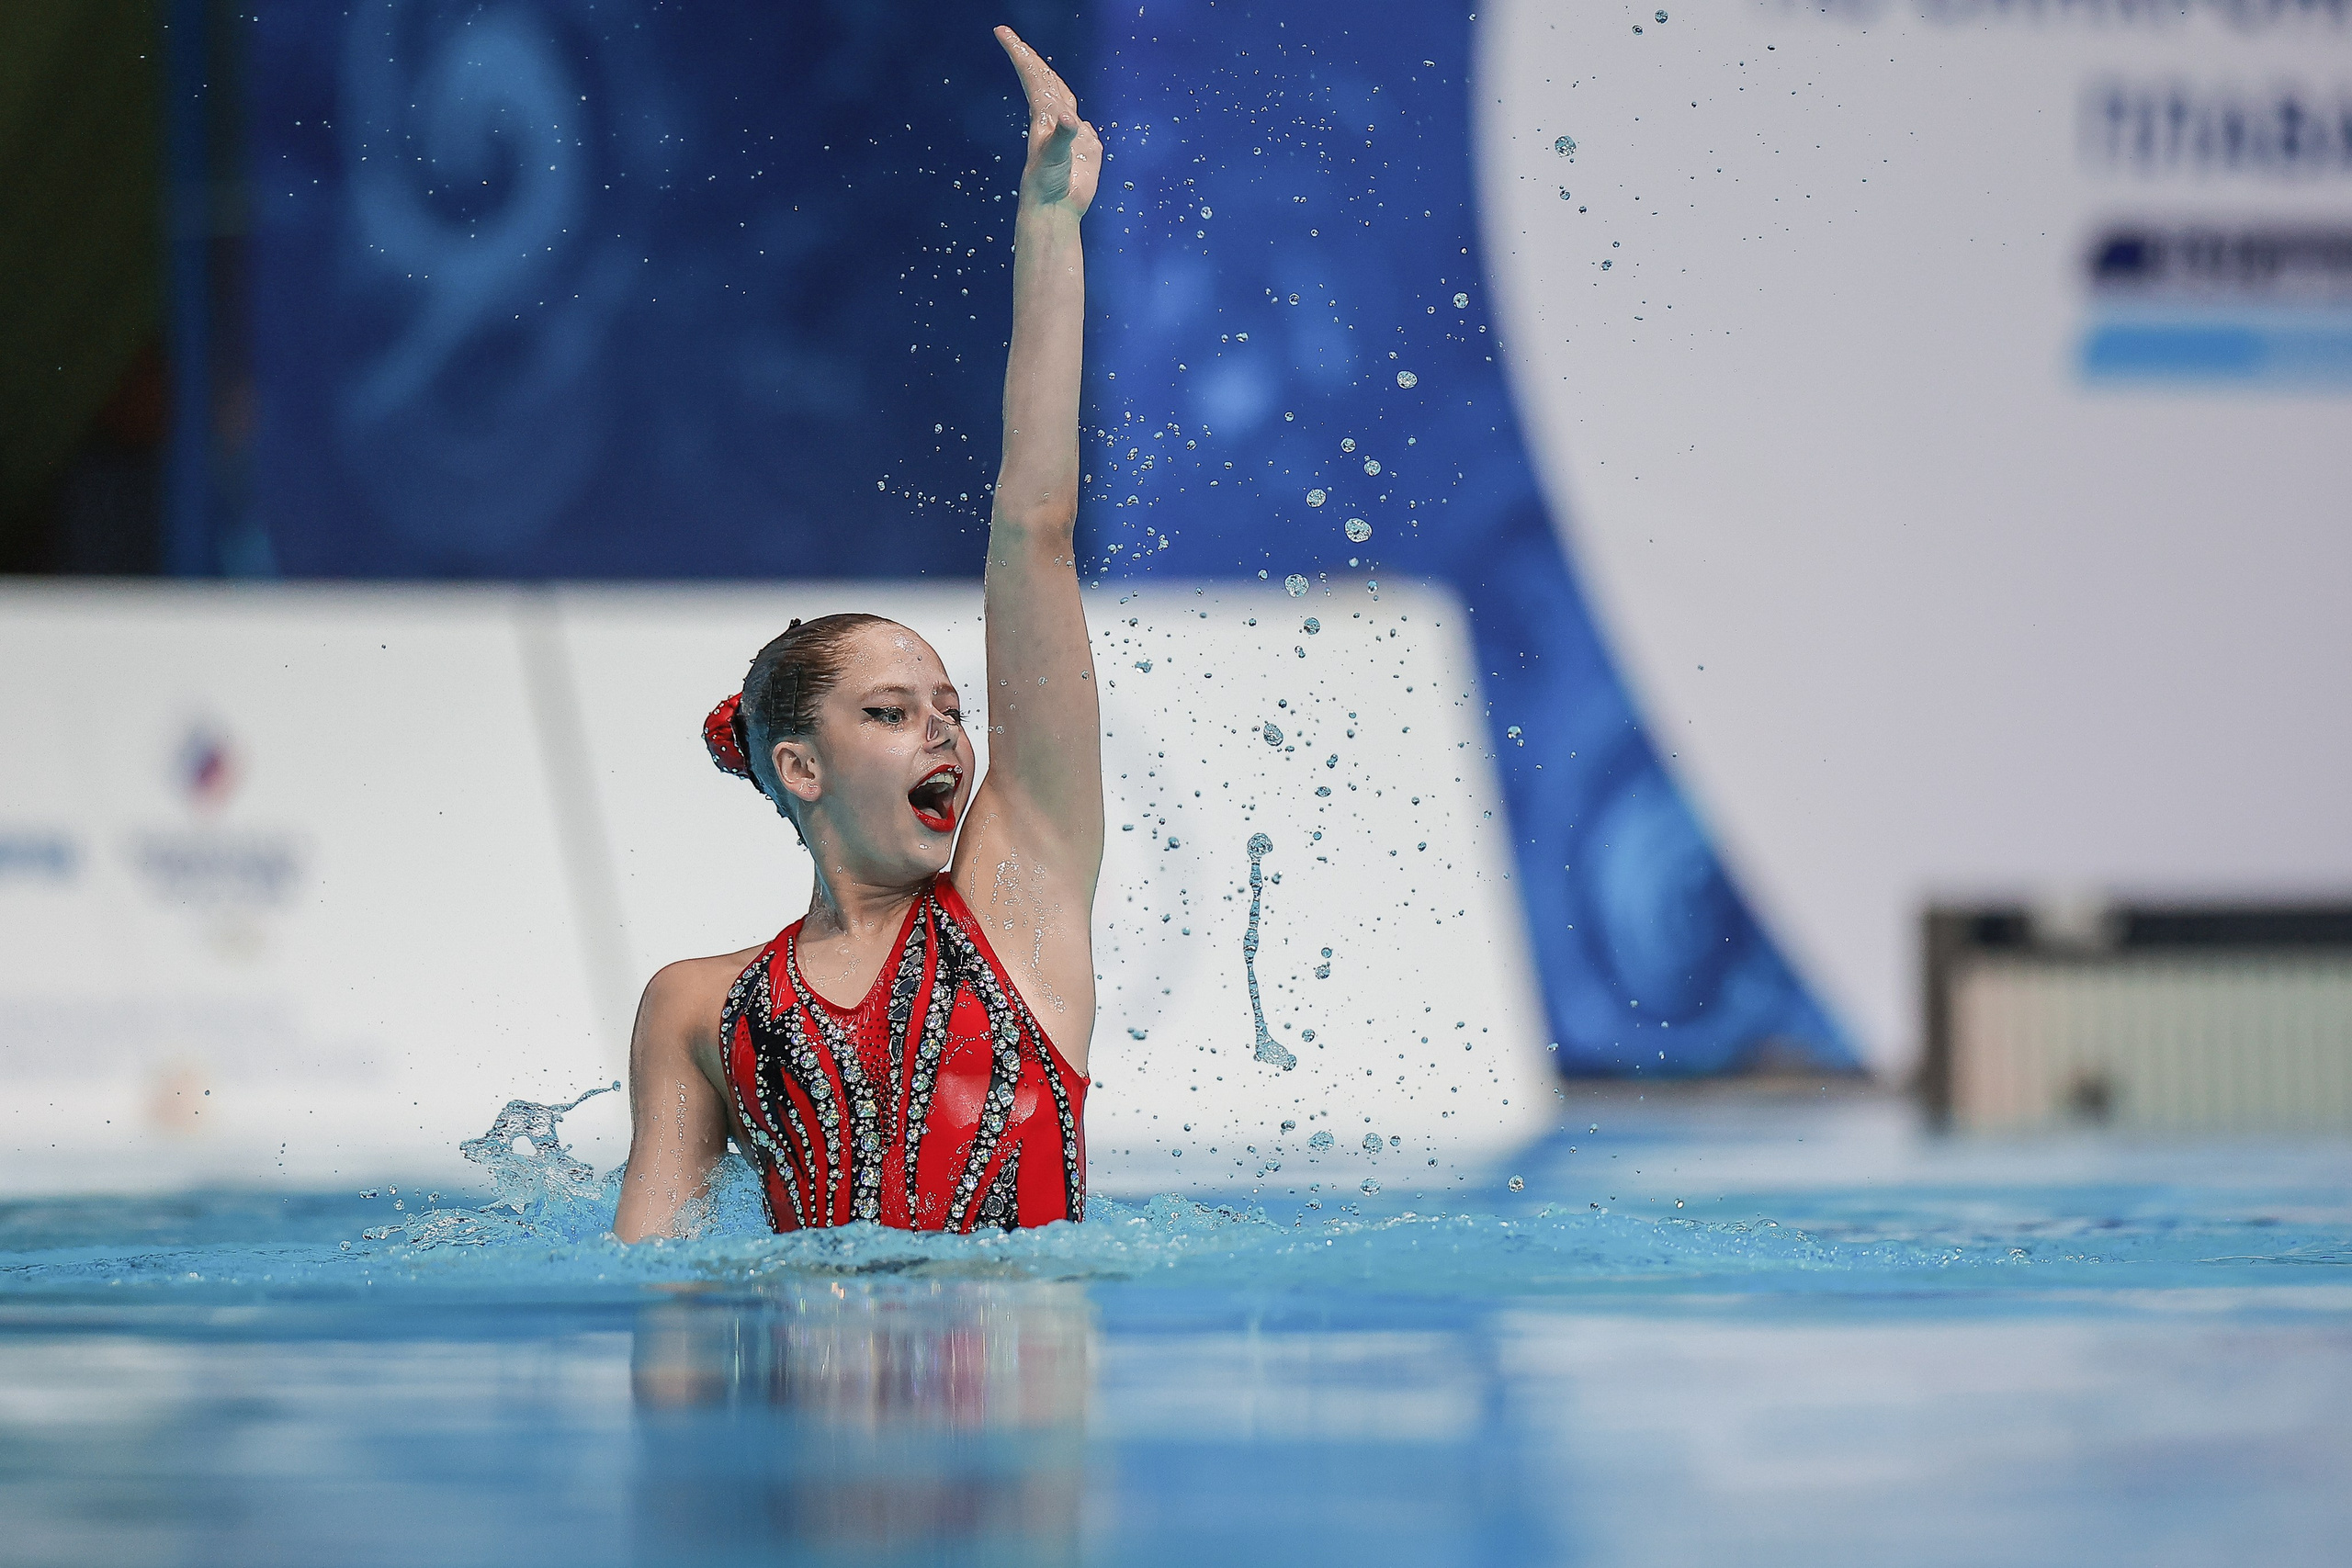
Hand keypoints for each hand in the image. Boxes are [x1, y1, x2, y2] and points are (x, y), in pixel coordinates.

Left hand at [996, 25, 1098, 216]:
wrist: (1054, 211)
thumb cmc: (1047, 186)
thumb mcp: (1054, 158)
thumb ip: (1064, 137)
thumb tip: (1073, 119)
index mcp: (1043, 117)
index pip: (1032, 77)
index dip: (1019, 53)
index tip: (1001, 32)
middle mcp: (1055, 122)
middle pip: (1044, 82)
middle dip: (1029, 58)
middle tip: (1012, 38)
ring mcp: (1071, 135)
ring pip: (1062, 99)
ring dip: (1053, 81)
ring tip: (1041, 66)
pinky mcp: (1087, 150)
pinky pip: (1085, 129)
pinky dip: (1080, 119)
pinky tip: (1077, 120)